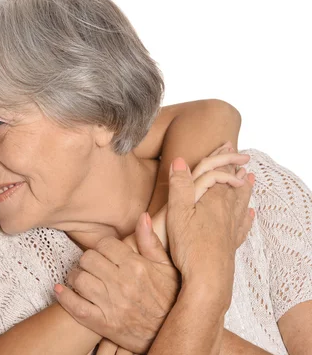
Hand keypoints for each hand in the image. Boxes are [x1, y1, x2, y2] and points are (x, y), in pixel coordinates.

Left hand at [55, 212, 178, 352]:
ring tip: (80, 278)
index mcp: (137, 267)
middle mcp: (123, 284)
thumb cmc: (168, 298)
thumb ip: (151, 241)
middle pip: (88, 259)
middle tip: (90, 265)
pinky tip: (61, 290)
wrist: (169, 334)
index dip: (101, 246)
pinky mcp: (103, 323)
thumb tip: (143, 216)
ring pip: (80, 279)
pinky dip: (65, 297)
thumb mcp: (166, 268)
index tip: (103, 252)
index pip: (105, 245)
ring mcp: (111, 305)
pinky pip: (76, 307)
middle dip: (87, 260)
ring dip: (76, 276)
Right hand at [125, 142, 249, 251]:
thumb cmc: (189, 247)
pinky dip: (246, 215)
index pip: (220, 172)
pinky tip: (249, 213)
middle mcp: (226, 212)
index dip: (223, 157)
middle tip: (242, 157)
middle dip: (236, 169)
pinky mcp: (230, 244)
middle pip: (234, 185)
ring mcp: (230, 228)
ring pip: (240, 202)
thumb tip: (179, 160)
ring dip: (244, 189)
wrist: (207, 281)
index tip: (228, 144)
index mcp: (213, 200)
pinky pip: (242, 224)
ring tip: (250, 180)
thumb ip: (179, 185)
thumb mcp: (177, 212)